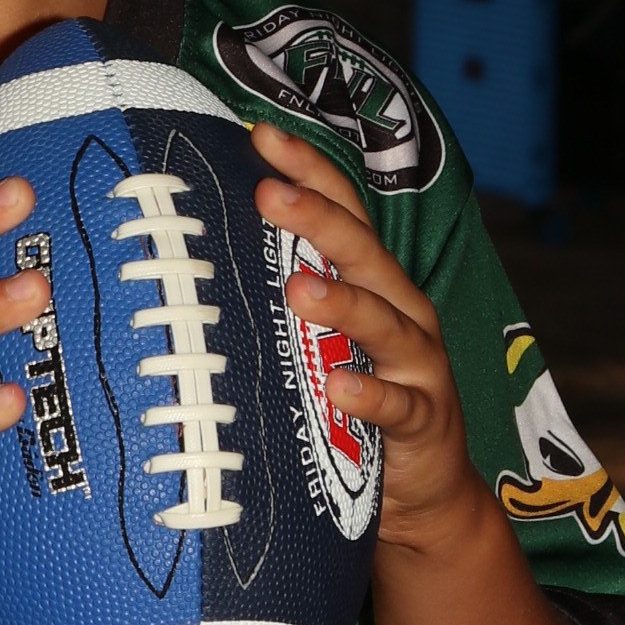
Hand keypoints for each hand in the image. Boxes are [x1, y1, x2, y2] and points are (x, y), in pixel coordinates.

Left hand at [251, 123, 477, 553]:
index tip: (260, 133)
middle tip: (267, 192)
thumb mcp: (319, 342)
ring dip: (342, 302)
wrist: (424, 491)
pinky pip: (398, 405)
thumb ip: (282, 298)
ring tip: (299, 289)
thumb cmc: (356, 401)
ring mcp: (418, 364)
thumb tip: (199, 254)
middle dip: (317, 218)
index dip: (308, 169)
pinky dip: (371, 395)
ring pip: (384, 321)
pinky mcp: (425, 421)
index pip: (342, 210)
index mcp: (372, 281)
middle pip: (362, 252)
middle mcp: (400, 309)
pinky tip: (341, 387)